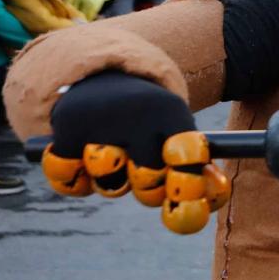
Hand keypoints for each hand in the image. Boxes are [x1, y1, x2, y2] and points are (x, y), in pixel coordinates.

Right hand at [44, 72, 227, 234]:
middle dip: (148, 190)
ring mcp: (99, 122)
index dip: (189, 186)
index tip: (189, 201)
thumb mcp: (177, 131)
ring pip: (109, 186)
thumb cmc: (148, 119)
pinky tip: (81, 163)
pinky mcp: (67, 131)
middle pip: (148, 184)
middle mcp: (136, 114)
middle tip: (144, 175)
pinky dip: (77, 183)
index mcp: (171, 113)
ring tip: (113, 157)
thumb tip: (211, 204)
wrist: (98, 75)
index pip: (188, 159)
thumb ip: (197, 170)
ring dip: (112, 182)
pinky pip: (73, 184)